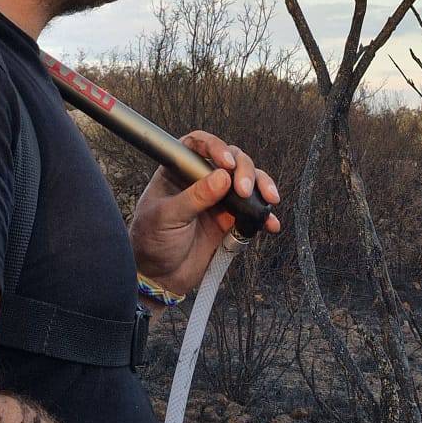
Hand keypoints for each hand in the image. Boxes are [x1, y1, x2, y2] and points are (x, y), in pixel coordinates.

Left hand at [129, 131, 280, 295]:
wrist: (160, 277)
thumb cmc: (151, 241)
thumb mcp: (167, 217)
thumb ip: (194, 197)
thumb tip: (222, 177)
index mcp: (177, 170)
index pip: (198, 145)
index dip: (215, 147)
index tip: (227, 163)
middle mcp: (200, 179)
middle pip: (231, 159)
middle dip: (244, 170)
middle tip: (244, 190)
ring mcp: (217, 199)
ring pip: (246, 181)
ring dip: (261, 186)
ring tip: (268, 200)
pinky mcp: (230, 219)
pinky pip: (252, 210)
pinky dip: (264, 215)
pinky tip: (270, 223)